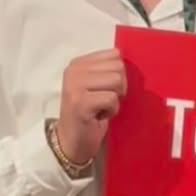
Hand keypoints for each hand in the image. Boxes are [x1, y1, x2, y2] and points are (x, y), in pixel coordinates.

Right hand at [56, 49, 126, 164]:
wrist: (72, 141)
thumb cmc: (89, 113)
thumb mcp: (96, 85)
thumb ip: (107, 69)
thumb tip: (122, 58)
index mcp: (78, 63)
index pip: (114, 54)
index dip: (118, 74)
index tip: (104, 89)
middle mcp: (73, 70)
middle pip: (118, 67)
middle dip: (118, 87)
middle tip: (103, 100)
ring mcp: (75, 85)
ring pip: (117, 81)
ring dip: (115, 99)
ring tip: (100, 107)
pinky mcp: (80, 102)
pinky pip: (112, 99)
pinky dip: (112, 110)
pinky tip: (99, 116)